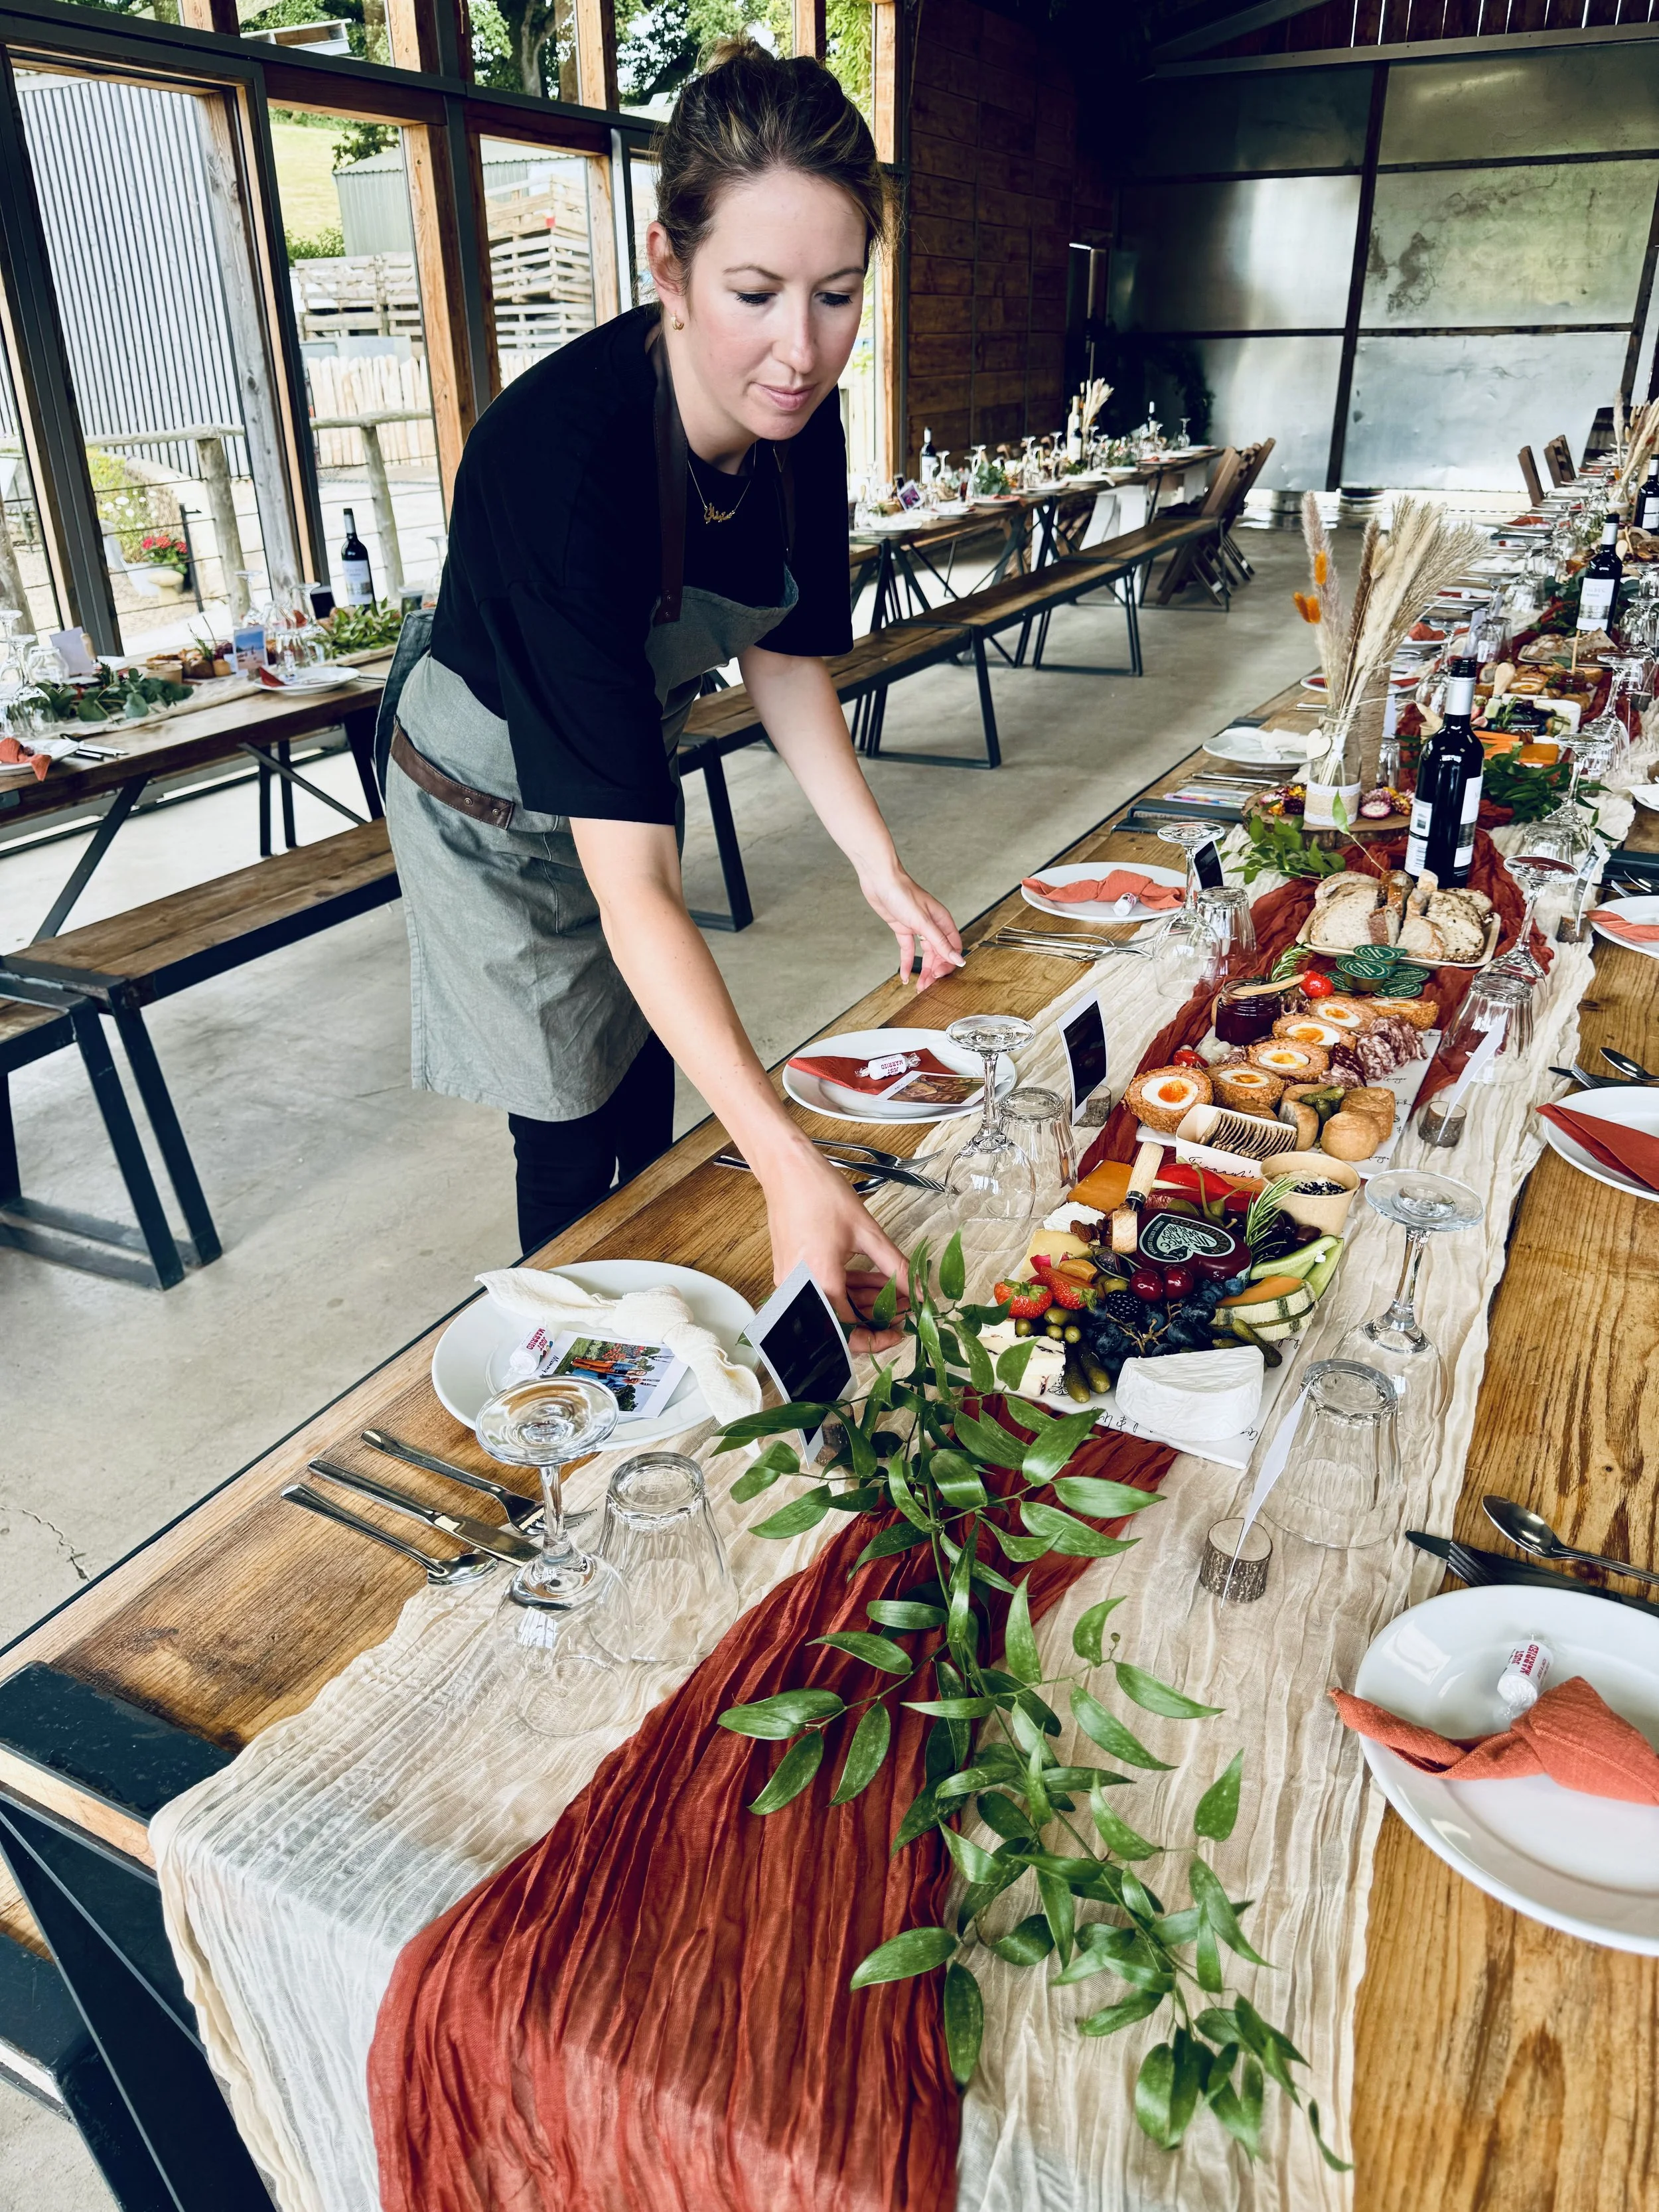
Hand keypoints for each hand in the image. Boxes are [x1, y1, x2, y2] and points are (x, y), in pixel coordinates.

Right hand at [759, 1147, 910, 1354]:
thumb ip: (896, 1266)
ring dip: (865, 1302)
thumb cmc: (820, 1194)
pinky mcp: (793, 1273)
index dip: (877, 1337)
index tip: (900, 1331)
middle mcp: (799, 1290)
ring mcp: (793, 1283)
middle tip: (904, 1307)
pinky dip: (849, 1289)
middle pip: (840, 1323)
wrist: (787, 1169)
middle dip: (875, 1318)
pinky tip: (875, 1278)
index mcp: (818, 1282)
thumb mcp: (867, 1232)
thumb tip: (920, 1291)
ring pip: (834, 1307)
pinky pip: (824, 1291)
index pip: (848, 1331)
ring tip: (896, 1289)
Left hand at [857, 863, 963, 991]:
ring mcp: (917, 927)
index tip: (939, 976)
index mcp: (942, 921)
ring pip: (924, 954)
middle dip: (934, 971)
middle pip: (939, 953)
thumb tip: (957, 959)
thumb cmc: (903, 893)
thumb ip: (940, 943)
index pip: (953, 947)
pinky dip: (907, 963)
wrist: (880, 880)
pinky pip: (908, 950)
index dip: (949, 963)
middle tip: (928, 987)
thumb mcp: (923, 922)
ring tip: (919, 987)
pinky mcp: (903, 929)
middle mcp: (932, 925)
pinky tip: (904, 976)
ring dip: (922, 970)